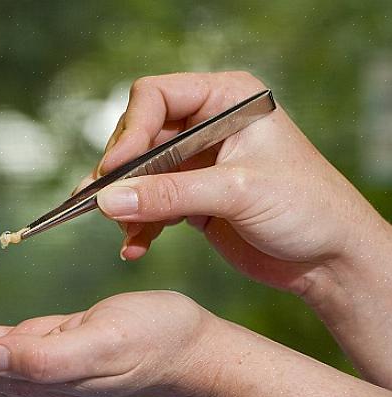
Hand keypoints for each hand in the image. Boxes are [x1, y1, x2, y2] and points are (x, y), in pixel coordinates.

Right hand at [86, 71, 390, 296]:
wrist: (330, 260)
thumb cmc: (308, 209)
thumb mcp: (238, 193)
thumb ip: (170, 194)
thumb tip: (109, 200)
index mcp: (226, 100)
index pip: (155, 96)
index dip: (129, 130)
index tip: (114, 170)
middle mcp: (206, 125)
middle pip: (139, 136)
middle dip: (121, 173)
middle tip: (105, 203)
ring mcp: (197, 163)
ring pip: (139, 173)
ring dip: (125, 203)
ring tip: (120, 230)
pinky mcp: (192, 197)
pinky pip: (150, 204)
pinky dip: (138, 225)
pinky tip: (134, 246)